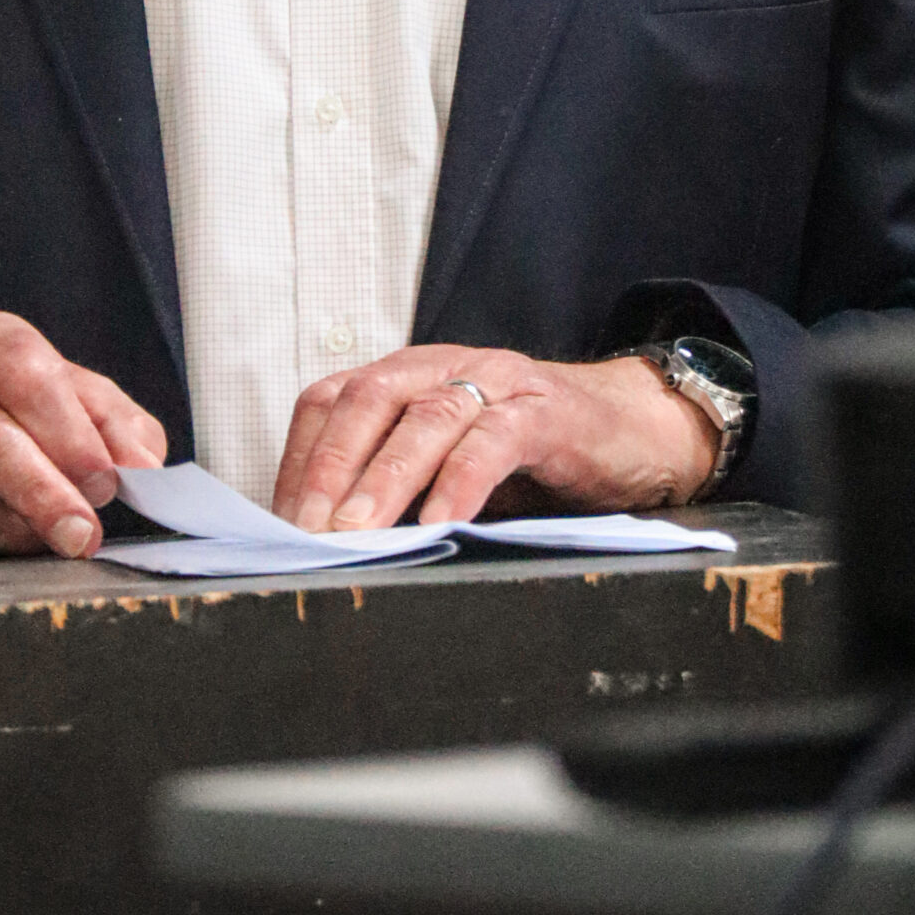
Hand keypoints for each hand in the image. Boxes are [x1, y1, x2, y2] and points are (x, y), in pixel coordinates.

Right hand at [0, 312, 166, 560]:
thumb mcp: (78, 396)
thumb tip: (145, 468)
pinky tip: (5, 546)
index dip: (70, 434)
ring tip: (50, 541)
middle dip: (43, 496)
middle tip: (83, 536)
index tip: (106, 482)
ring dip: (14, 531)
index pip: (28, 378)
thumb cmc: (23, 408)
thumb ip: (119, 426)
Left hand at [270, 345, 719, 531]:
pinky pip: (493, 440)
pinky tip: (439, 523)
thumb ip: (398, 491)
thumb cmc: (533, 460)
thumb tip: (325, 548)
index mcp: (410, 376)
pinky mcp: (546, 413)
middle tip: (304, 532)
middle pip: (367, 399)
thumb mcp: (451, 468)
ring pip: (426, 417)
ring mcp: (498, 383)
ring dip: (383, 478)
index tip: (278, 523)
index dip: (299, 458)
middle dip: (328, 468)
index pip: (331, 399)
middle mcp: (446, 366)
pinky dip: (459, 483)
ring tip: (355, 533)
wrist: (636, 430)